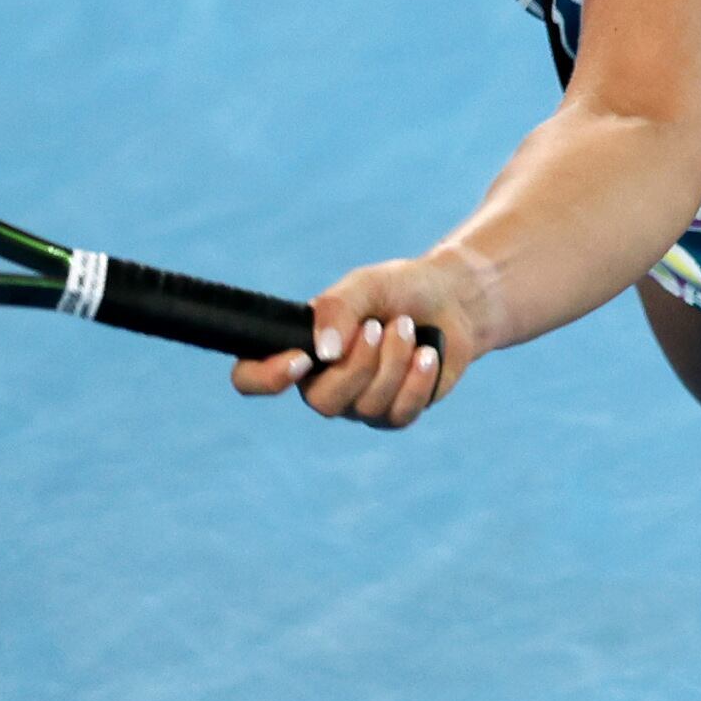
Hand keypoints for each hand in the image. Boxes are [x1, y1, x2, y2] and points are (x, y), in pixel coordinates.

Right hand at [227, 244, 500, 428]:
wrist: (449, 300)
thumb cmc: (396, 290)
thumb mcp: (364, 286)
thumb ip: (336, 310)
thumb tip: (324, 353)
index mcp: (297, 350)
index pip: (251, 378)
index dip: (266, 378)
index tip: (302, 358)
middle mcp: (321, 384)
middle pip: (322, 402)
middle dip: (359, 364)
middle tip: (380, 326)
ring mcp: (358, 405)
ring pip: (367, 405)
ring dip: (393, 361)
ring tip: (407, 327)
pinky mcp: (395, 414)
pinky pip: (400, 413)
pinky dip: (418, 379)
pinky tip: (428, 354)